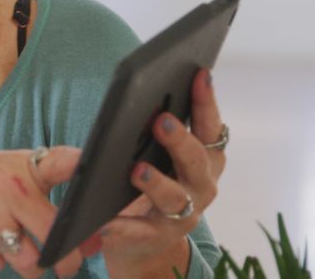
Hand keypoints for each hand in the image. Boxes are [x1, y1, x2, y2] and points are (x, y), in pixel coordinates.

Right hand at [0, 144, 99, 278]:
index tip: (103, 204)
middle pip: (54, 237)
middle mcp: (6, 188)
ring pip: (25, 260)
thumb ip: (54, 190)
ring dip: (29, 264)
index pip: (65, 165)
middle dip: (66, 261)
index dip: (85, 177)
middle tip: (67, 267)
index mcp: (23, 167)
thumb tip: (94, 237)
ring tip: (22, 252)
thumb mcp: (14, 166)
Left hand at [101, 69, 226, 275]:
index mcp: (205, 157)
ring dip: (156, 182)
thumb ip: (160, 126)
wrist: (145, 240)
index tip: (199, 74)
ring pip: (174, 197)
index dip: (206, 102)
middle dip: (180, 139)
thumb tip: (144, 88)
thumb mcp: (159, 151)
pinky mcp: (158, 237)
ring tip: (136, 170)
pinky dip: (124, 227)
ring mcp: (184, 214)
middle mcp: (201, 185)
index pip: (210, 126)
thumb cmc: (152, 179)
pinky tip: (104, 220)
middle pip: (196, 160)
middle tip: (161, 121)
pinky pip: (141, 232)